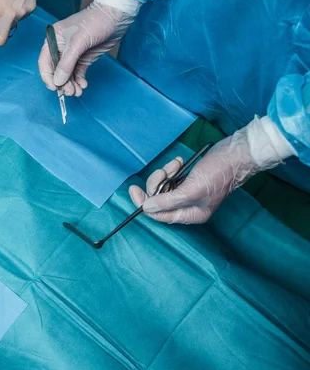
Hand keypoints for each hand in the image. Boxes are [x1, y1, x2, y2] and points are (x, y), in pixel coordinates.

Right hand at [38, 2, 134, 95]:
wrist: (116, 16)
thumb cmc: (95, 22)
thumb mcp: (78, 42)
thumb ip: (67, 63)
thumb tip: (58, 80)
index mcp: (54, 39)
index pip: (45, 61)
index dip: (48, 76)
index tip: (54, 88)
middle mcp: (61, 48)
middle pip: (56, 70)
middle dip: (62, 82)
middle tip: (70, 92)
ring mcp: (73, 54)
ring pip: (67, 74)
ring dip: (71, 84)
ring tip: (78, 92)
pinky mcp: (84, 58)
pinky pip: (78, 73)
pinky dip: (79, 80)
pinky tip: (83, 85)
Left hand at [129, 117, 296, 223]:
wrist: (236, 154)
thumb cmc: (218, 173)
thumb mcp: (190, 189)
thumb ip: (167, 201)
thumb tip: (146, 208)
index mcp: (191, 215)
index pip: (159, 215)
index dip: (144, 203)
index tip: (133, 190)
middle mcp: (189, 207)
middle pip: (159, 199)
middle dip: (158, 182)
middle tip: (164, 171)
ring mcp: (189, 193)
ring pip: (164, 186)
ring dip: (166, 173)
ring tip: (176, 165)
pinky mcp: (189, 181)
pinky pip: (172, 177)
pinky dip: (172, 169)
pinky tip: (180, 162)